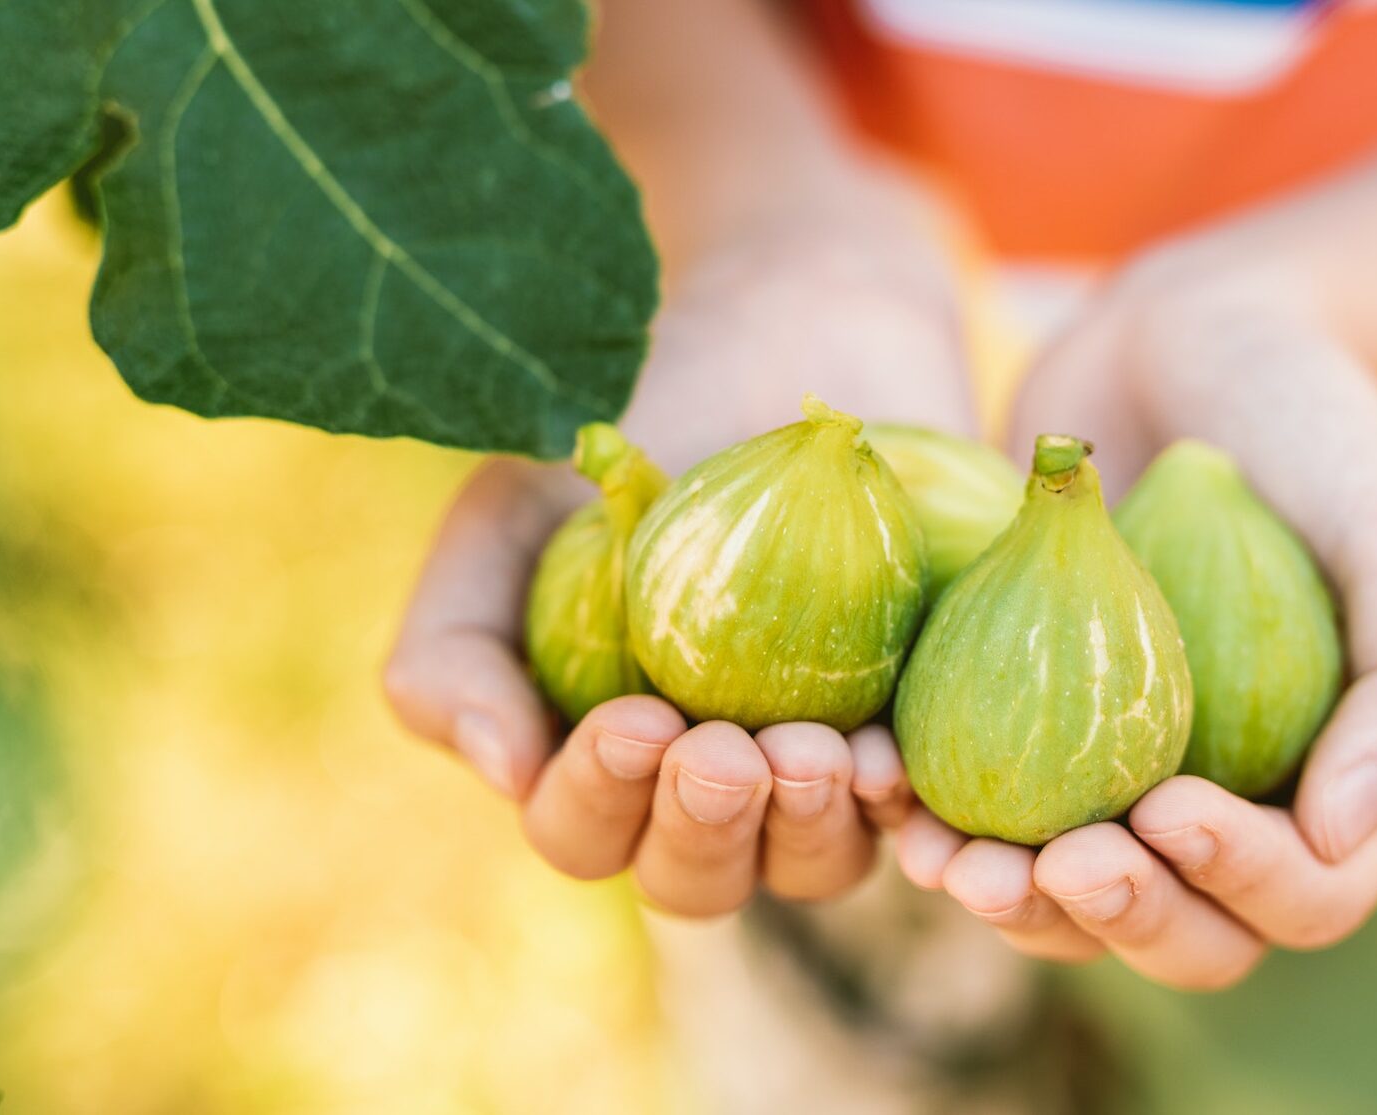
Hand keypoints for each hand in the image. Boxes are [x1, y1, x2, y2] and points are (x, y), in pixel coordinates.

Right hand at [385, 181, 966, 916]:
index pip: (585, 829)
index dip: (600, 801)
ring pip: (812, 864)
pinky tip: (891, 756)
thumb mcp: (512, 514)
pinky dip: (902, 801)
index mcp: (601, 752)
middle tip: (723, 752)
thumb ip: (456, 641)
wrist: (790, 326)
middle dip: (704, 831)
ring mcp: (820, 761)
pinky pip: (919, 804)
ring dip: (806, 830)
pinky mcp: (920, 721)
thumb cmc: (634, 426)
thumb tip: (503, 769)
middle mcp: (709, 782)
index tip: (632, 722)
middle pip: (697, 875)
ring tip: (815, 752)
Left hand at [897, 263, 1376, 986]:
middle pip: (1182, 934)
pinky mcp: (1023, 731)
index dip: (1243, 884)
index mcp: (1338, 793)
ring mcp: (1118, 782)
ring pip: (1068, 903)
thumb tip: (1349, 834)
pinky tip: (888, 793)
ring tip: (944, 860)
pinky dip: (937, 822)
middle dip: (1117, 918)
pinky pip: (982, 812)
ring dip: (1010, 904)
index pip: (1304, 896)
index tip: (1168, 810)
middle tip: (1051, 867)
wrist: (1192, 344)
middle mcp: (1228, 811)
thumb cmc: (1318, 429)